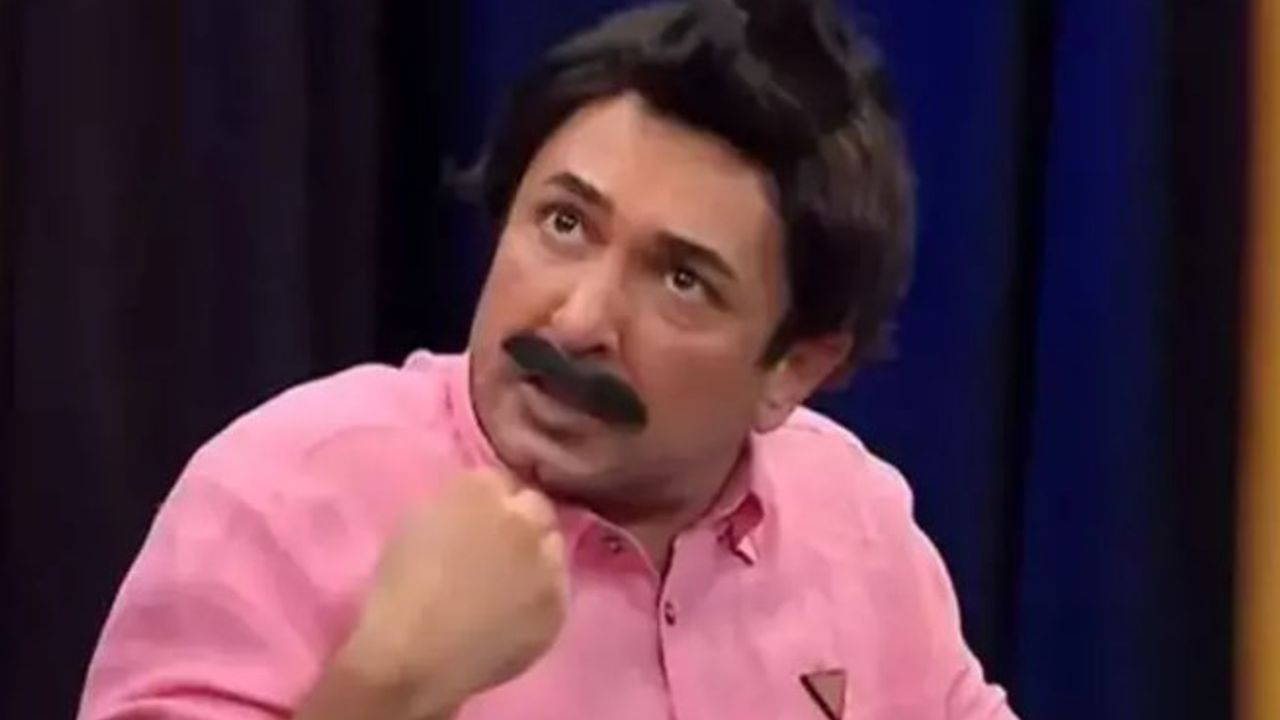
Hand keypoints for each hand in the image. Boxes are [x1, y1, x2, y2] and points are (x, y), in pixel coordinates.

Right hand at [336, 469, 568, 716]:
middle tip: (499, 552)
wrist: (411, 656)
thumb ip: (458, 502)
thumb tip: (481, 507)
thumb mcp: (417, 522)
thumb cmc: (398, 589)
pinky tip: (514, 614)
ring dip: (537, 558)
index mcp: (480, 489)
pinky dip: (541, 597)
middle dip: (522, 523)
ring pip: (553, 549)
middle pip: (536, 508)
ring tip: (507, 587)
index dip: (491, 503)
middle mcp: (523, 518)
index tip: (479, 523)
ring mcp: (548, 562)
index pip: (500, 480)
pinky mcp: (559, 605)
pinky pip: (558, 590)